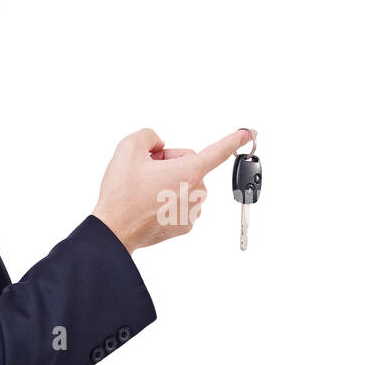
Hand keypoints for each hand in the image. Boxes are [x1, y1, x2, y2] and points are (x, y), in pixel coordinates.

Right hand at [92, 127, 255, 252]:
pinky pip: (182, 202)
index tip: (250, 132)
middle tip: (146, 172)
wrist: (114, 231)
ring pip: (186, 183)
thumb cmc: (121, 194)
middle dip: (170, 163)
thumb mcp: (129, 148)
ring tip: (145, 191)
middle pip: (190, 164)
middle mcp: (197, 193)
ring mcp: (192, 211)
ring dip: (169, 182)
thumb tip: (160, 144)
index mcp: (189, 172)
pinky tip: (150, 204)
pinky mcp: (186, 225)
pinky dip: (169, 199)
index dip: (235, 139)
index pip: (217, 151)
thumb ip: (150, 136)